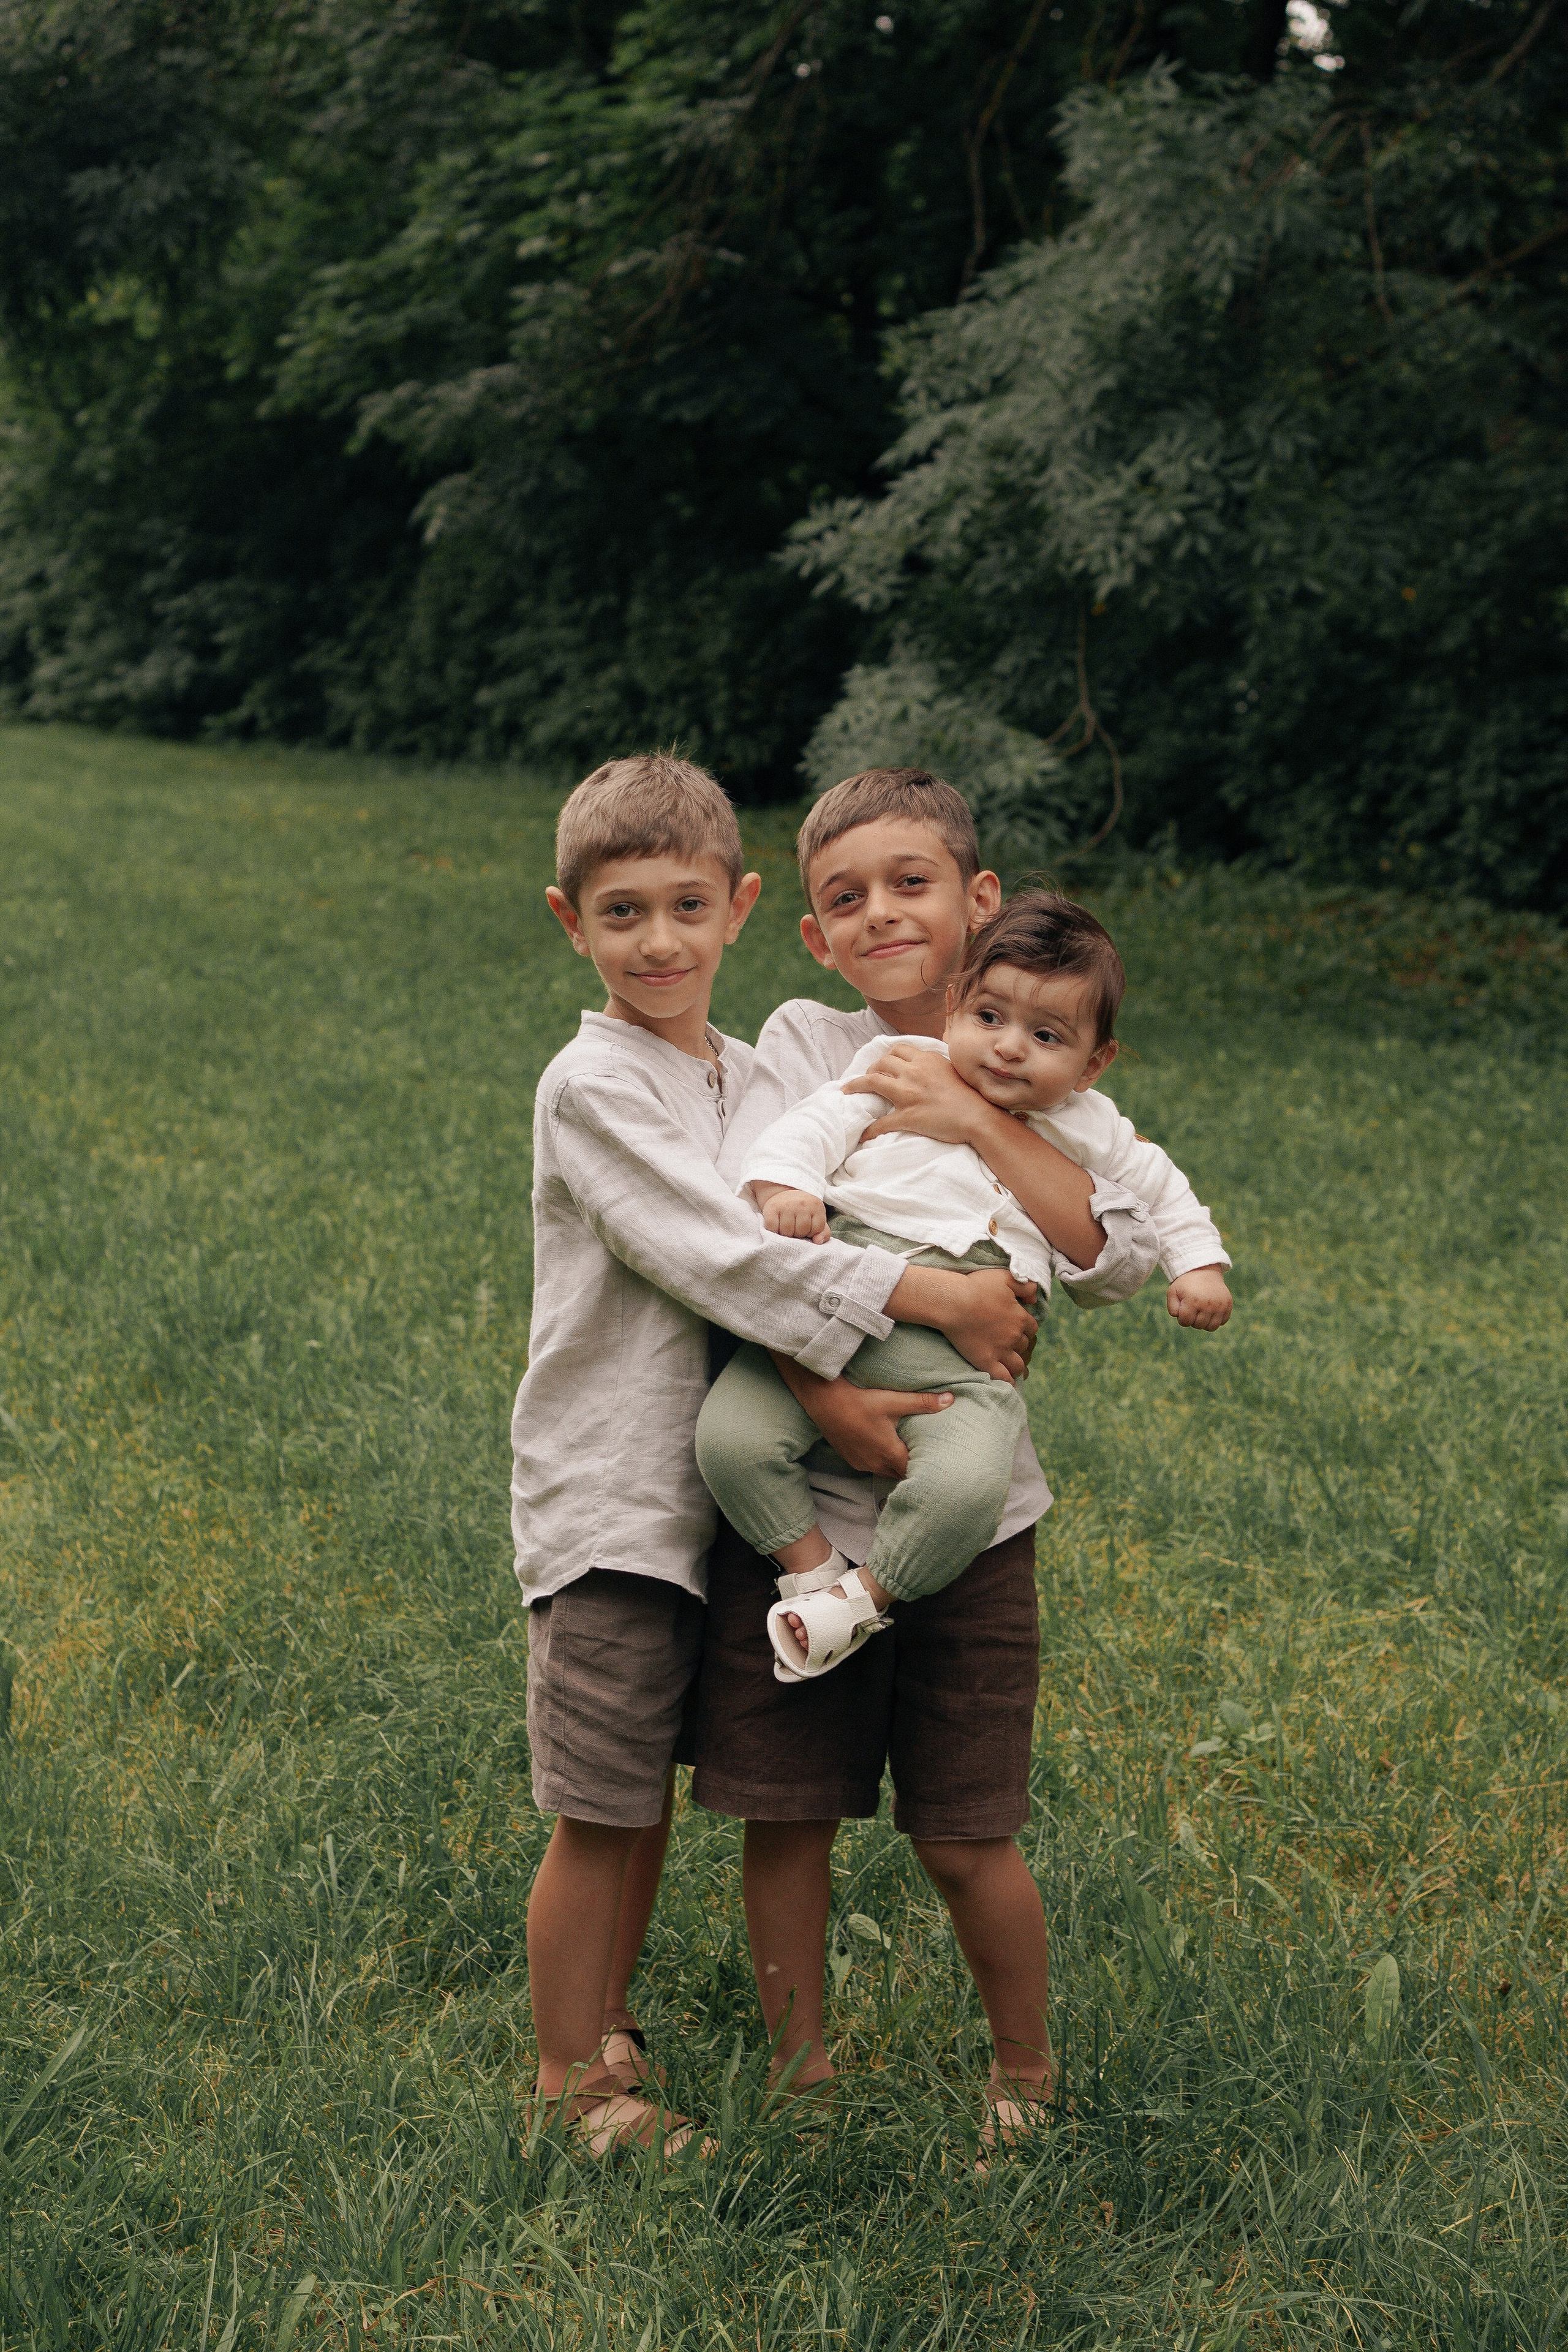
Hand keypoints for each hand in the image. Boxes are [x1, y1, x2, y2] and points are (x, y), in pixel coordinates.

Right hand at [756, 1181, 829, 1242]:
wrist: (784, 1193)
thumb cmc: (804, 1211)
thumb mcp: (817, 1218)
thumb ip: (823, 1232)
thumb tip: (817, 1241)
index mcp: (816, 1206)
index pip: (816, 1230)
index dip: (811, 1232)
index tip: (807, 1226)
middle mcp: (801, 1204)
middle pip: (801, 1232)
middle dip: (798, 1234)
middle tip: (795, 1226)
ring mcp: (786, 1205)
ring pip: (787, 1232)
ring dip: (786, 1234)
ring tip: (786, 1226)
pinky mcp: (771, 1208)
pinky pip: (772, 1228)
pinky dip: (774, 1230)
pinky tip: (777, 1225)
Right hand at [770, 1357, 953, 1477]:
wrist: (823, 1401)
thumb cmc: (859, 1401)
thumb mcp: (893, 1400)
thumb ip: (923, 1402)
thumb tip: (951, 1399)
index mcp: (889, 1454)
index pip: (914, 1473)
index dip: (927, 1470)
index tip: (939, 1465)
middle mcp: (876, 1464)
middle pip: (901, 1475)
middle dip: (913, 1470)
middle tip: (928, 1461)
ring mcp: (862, 1464)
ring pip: (886, 1472)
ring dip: (897, 1466)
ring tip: (909, 1455)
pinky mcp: (851, 1459)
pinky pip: (872, 1467)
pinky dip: (882, 1462)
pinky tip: (885, 1449)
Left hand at [845, 1041, 994, 1145]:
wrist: (979, 1117)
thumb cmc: (971, 1096)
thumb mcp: (952, 1069)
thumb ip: (934, 1064)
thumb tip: (925, 1063)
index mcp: (926, 1060)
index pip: (897, 1050)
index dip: (885, 1056)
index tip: (881, 1064)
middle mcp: (915, 1072)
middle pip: (881, 1062)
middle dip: (869, 1069)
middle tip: (865, 1078)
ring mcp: (909, 1094)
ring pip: (873, 1083)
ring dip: (856, 1087)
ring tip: (848, 1092)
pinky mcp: (908, 1116)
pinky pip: (882, 1122)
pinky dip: (870, 1129)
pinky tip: (863, 1135)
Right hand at [933, 1268, 1038, 1382]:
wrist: (953, 1302)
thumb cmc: (976, 1287)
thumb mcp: (1005, 1277)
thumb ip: (1025, 1286)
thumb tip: (1035, 1298)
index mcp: (1020, 1317)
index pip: (1031, 1327)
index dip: (1025, 1327)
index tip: (1017, 1327)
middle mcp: (1014, 1336)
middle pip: (1025, 1345)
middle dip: (1019, 1344)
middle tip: (1009, 1342)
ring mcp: (1001, 1351)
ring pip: (1018, 1364)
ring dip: (1017, 1364)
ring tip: (1011, 1364)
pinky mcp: (986, 1362)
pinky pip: (1003, 1377)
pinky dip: (1009, 1380)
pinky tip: (1008, 1382)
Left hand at [1166, 1266, 1232, 1329]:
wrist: (1204, 1269)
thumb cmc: (1186, 1283)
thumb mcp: (1173, 1292)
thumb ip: (1172, 1308)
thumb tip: (1180, 1318)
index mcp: (1193, 1301)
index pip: (1185, 1322)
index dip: (1182, 1318)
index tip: (1183, 1309)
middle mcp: (1208, 1304)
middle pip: (1198, 1325)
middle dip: (1193, 1320)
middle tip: (1193, 1308)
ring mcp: (1220, 1305)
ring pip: (1212, 1327)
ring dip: (1205, 1322)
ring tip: (1202, 1312)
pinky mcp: (1228, 1304)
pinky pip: (1222, 1321)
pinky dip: (1216, 1319)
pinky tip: (1211, 1310)